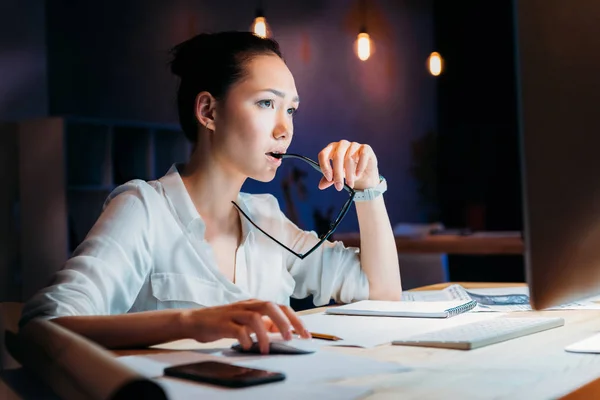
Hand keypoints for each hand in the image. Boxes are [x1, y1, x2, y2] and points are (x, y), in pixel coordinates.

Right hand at [180, 299, 310, 353]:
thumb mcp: (248, 321)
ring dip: (264, 335)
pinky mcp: (223, 323)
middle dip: (284, 323)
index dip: (296, 320)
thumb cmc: (225, 322)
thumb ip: (265, 324)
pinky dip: (245, 340)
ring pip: (255, 318)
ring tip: (266, 349)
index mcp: (256, 305)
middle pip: (270, 307)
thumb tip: (284, 331)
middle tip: (290, 339)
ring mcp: (235, 313)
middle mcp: (247, 306)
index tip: (306, 335)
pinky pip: (237, 330)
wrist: (197, 320)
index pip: (281, 307)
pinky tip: (248, 347)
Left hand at [317, 140, 379, 190]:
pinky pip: (362, 156)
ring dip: (349, 174)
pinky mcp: (365, 148)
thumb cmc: (348, 173)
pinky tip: (357, 175)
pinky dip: (359, 167)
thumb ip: (329, 180)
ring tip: (350, 185)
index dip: (325, 166)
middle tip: (339, 187)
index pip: (323, 154)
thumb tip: (321, 186)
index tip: (329, 179)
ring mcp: (354, 145)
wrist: (365, 175)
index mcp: (331, 149)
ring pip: (349, 158)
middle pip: (337, 156)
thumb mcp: (337, 177)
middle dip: (338, 174)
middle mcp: (342, 144)